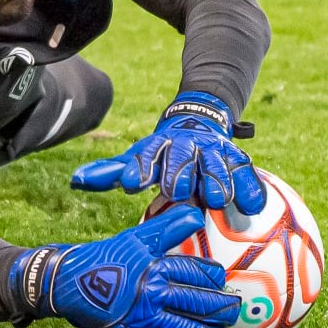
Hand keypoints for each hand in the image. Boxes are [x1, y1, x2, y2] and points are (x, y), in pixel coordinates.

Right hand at [8, 205, 240, 327]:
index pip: (195, 274)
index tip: (223, 281)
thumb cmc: (103, 256)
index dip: (213, 278)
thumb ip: (167, 227)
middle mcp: (152, 294)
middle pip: (196, 304)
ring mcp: (141, 318)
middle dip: (218, 310)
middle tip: (232, 312)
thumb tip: (196, 213)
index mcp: (155, 268)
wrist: (66, 282)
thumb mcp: (135, 237)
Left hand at [69, 91, 265, 213]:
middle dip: (179, 172)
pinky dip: (249, 188)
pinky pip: (245, 172)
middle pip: (182, 157)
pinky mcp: (236, 158)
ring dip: (216, 180)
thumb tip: (75, 181)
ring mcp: (213, 151)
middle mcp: (186, 146)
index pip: (146, 155)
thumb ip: (110, 172)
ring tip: (216, 200)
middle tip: (176, 191)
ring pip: (216, 164)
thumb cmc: (162, 153)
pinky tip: (251, 207)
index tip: (129, 185)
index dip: (138, 169)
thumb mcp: (137, 158)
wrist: (199, 121)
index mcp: (159, 146)